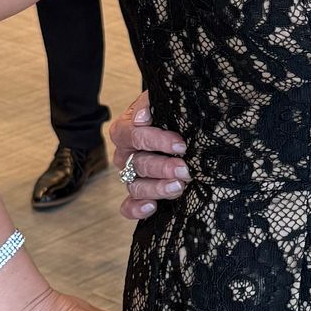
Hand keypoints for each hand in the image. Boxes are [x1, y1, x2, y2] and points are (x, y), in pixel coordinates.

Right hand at [108, 92, 189, 221]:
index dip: (155, 140)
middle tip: (184, 169)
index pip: (133, 135)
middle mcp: (126, 155)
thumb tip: (142, 118)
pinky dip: (136, 208)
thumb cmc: (172, 112)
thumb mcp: (164, 101)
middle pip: (138, 163)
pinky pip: (128, 205)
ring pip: (135, 186)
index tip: (180, 145)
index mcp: (126, 130)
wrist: (181, 126)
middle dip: (162, 167)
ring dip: (157, 188)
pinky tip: (152, 207)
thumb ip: (151, 103)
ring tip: (178, 187)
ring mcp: (132, 176)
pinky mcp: (140, 194)